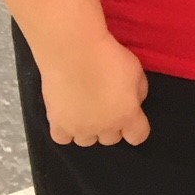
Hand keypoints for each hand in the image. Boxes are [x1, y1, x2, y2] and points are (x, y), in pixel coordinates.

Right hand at [38, 31, 149, 146]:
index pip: (138, 136)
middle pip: (111, 138)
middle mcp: (104, 128)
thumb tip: (132, 103)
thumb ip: (138, 93)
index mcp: (127, 116)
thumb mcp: (137, 72)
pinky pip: (63, 138)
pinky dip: (66, 131)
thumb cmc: (110, 58)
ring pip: (87, 140)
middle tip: (106, 106)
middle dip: (111, 125)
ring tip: (85, 110)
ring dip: (89, 129)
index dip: (136, 128)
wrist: (74, 54)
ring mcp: (78, 129)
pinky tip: (68, 116)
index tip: (132, 116)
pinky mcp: (56, 124)